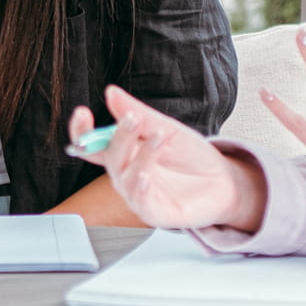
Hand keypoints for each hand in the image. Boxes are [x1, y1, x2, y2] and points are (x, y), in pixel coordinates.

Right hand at [68, 87, 266, 232]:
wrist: (223, 180)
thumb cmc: (192, 156)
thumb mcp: (167, 128)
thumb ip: (139, 113)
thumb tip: (112, 93)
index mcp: (125, 152)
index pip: (93, 144)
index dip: (82, 131)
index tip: (83, 112)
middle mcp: (126, 174)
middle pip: (110, 157)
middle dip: (119, 136)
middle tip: (133, 118)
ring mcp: (137, 194)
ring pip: (125, 178)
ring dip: (139, 157)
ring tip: (157, 137)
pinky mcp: (153, 212)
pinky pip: (140, 202)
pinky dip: (140, 188)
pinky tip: (145, 175)